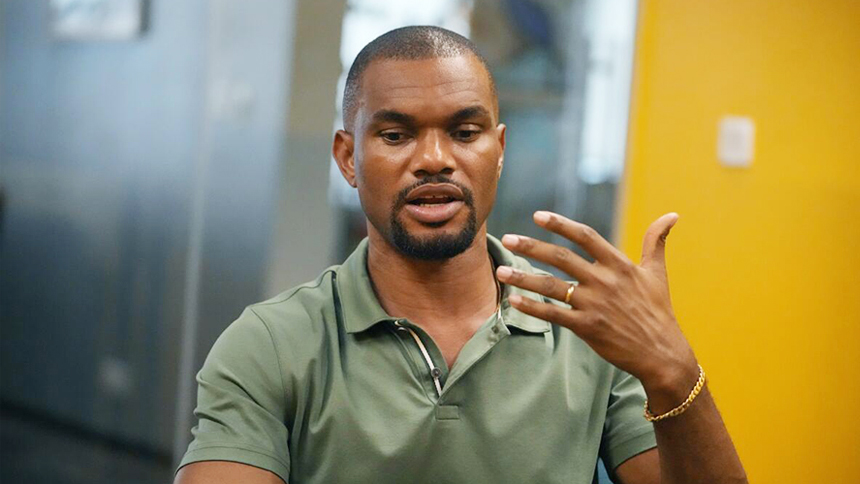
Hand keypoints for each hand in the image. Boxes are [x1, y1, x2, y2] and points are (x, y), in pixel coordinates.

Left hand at [496, 211, 698, 409]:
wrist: (661, 353)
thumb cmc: (658, 311)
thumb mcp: (658, 273)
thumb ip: (656, 241)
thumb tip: (673, 215)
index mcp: (620, 264)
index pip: (585, 236)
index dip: (560, 225)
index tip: (537, 216)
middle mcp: (605, 281)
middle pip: (561, 257)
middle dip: (531, 246)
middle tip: (508, 238)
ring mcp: (594, 305)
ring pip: (551, 286)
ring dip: (523, 278)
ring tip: (500, 271)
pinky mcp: (587, 328)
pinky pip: (553, 314)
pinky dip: (532, 307)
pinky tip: (514, 301)